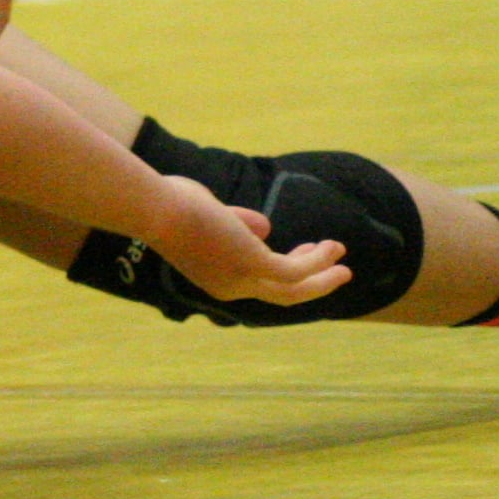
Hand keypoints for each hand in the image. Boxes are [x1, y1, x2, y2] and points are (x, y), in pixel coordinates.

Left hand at [148, 179, 349, 308]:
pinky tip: (333, 247)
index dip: (286, 266)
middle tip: (336, 268)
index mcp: (217, 278)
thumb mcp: (210, 214)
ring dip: (322, 274)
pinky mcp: (254, 265)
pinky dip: (318, 261)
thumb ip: (237, 223)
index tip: (304, 249)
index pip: (259, 281)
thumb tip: (266, 228)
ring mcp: (242, 280)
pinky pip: (297, 271)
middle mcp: (230, 287)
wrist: (156, 209)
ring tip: (342, 254)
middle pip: (282, 294)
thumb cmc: (172, 205)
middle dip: (312, 282)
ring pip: (294, 289)